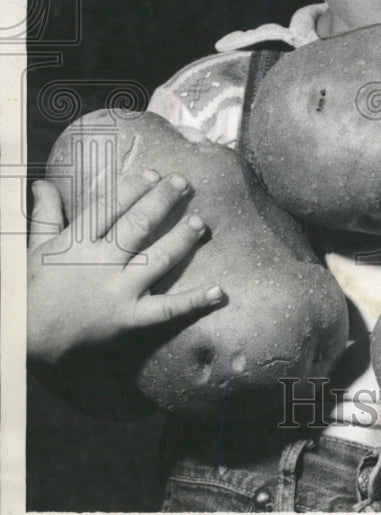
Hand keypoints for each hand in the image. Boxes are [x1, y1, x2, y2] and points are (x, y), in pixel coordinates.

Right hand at [28, 169, 224, 364]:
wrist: (27, 341)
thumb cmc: (32, 292)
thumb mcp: (33, 250)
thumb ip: (45, 215)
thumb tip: (44, 182)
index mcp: (76, 244)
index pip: (109, 207)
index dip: (133, 187)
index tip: (152, 173)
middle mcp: (100, 264)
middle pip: (138, 226)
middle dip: (162, 201)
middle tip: (183, 183)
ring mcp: (118, 293)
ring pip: (158, 260)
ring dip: (182, 240)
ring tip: (201, 223)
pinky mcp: (130, 319)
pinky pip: (167, 309)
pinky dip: (194, 301)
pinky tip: (219, 291)